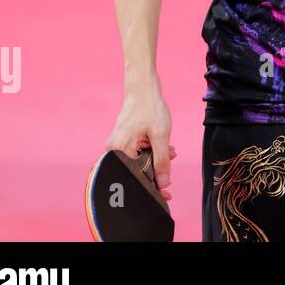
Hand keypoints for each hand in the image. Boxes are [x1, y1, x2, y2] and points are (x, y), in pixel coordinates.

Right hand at [105, 81, 175, 201]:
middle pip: (136, 170)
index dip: (152, 188)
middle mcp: (113, 151)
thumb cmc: (150, 108)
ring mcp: (116, 145)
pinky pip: (136, 152)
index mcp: (119, 151)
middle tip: (172, 161)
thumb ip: (161, 160)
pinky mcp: (122, 140)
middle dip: (156, 169)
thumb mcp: (161, 135)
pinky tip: (163, 146)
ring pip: (138, 161)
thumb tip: (163, 183)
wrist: (142, 88)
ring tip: (170, 150)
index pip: (136, 178)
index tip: (166, 196)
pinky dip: (150, 151)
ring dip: (155, 158)